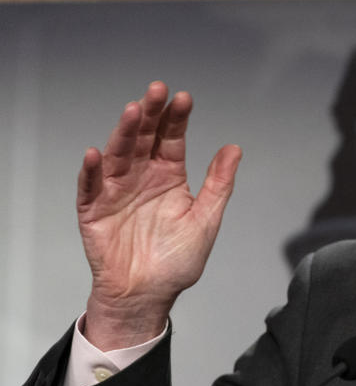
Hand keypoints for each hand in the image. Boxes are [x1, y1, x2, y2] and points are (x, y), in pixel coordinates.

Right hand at [77, 82, 241, 349]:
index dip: (177, 119)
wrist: (148, 294)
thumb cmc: (177, 260)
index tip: (184, 98)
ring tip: (133, 112)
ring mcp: (116, 191)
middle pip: (144, 139)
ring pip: (118, 155)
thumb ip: (219, 184)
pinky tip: (96, 154)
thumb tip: (235, 148)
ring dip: (124, 133)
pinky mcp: (94, 210)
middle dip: (151, 114)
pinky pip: (90, 187)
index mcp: (169, 177)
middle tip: (157, 90)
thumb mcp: (206, 219)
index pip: (172, 140)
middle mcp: (142, 177)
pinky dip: (91, 171)